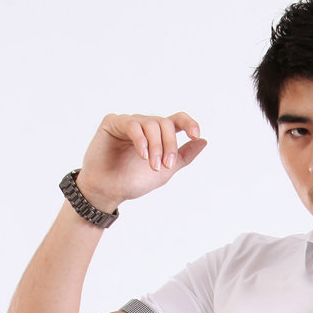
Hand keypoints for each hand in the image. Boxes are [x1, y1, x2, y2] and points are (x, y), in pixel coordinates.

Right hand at [76, 110, 206, 210]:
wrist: (108, 191)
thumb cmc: (133, 181)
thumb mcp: (165, 171)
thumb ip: (184, 156)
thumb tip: (203, 141)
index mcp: (158, 135)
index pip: (177, 120)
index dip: (189, 123)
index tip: (196, 134)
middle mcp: (145, 126)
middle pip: (165, 123)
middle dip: (170, 145)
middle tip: (167, 165)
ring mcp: (129, 122)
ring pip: (151, 124)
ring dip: (156, 146)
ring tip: (153, 166)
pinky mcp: (113, 122)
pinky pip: (132, 125)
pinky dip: (141, 140)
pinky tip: (142, 156)